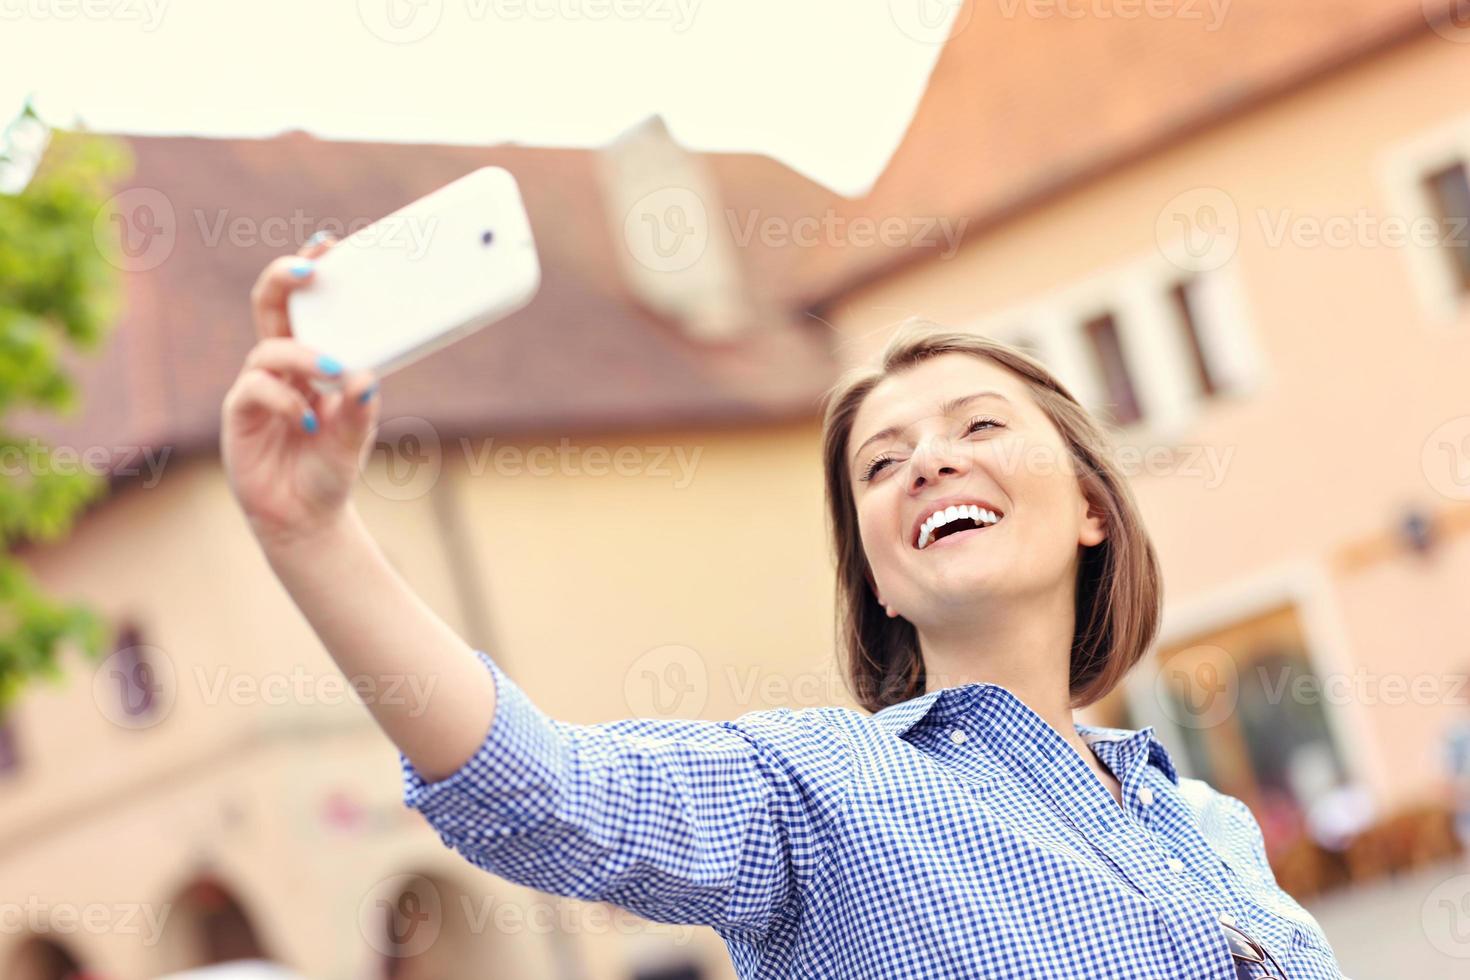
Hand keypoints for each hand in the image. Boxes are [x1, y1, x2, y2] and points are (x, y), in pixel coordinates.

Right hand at [221, 235, 378, 546]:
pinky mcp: (239, 414)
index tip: (329, 244)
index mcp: (313, 361)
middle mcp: (282, 367)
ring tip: (333, 373)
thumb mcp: (356, 436)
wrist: (304, 517)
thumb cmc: (330, 468)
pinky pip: (254, 390)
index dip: (312, 272)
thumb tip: (367, 376)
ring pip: (268, 350)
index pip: (308, 307)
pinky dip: (284, 399)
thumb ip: (361, 408)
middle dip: (284, 278)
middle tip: (310, 267)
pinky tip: (308, 421)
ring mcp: (258, 388)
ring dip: (303, 355)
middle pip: (271, 307)